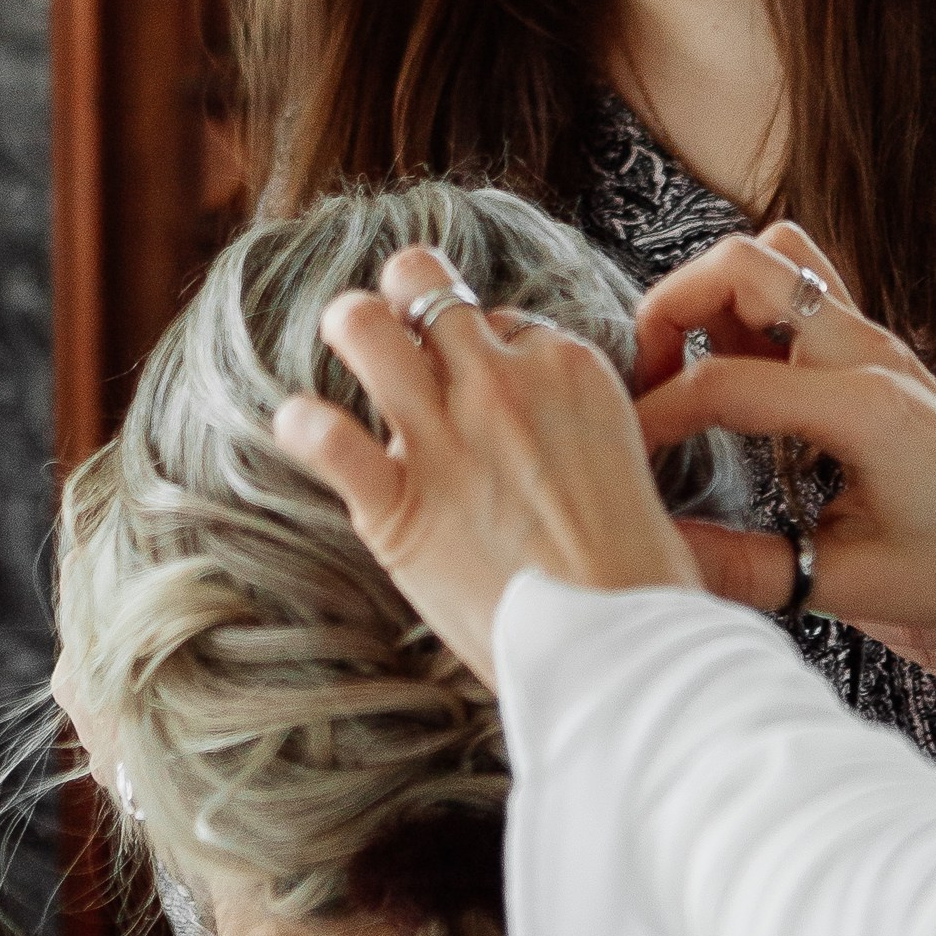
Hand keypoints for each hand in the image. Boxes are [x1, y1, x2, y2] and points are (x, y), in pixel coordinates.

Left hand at [273, 244, 700, 683]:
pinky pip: (324, 438)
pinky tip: (301, 427)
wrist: (624, 650)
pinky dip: (302, 427)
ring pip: (364, 326)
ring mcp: (446, 439)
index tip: (486, 390)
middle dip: (404, 298)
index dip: (484, 351)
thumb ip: (565, 417)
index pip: (501, 318)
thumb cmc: (634, 572)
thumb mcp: (623, 457)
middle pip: (424, 286)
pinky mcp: (399, 506)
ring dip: (350, 329)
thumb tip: (523, 412)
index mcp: (569, 367)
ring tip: (349, 348)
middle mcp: (501, 384)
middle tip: (399, 331)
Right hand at [634, 228, 935, 672]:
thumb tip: (662, 556)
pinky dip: (752, 305)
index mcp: (862, 409)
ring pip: (775, 253)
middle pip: (742, 262)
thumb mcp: (859, 585)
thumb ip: (752, 571)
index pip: (724, 381)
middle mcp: (867, 352)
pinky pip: (802, 282)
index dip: (655, 416)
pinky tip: (742, 376)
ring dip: (714, 295)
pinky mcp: (877, 345)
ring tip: (691, 370)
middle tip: (650, 383)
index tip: (626, 456)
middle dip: (671, 309)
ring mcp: (875, 339)